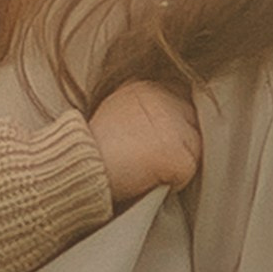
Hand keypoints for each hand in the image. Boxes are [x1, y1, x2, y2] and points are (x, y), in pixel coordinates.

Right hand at [88, 79, 200, 202]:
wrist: (77, 167)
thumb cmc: (90, 150)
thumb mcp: (115, 112)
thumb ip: (142, 110)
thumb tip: (162, 125)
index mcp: (146, 87)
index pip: (180, 103)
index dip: (173, 127)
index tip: (154, 144)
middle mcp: (163, 98)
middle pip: (193, 123)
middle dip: (180, 143)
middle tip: (150, 160)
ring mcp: (173, 125)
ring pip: (195, 148)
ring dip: (177, 164)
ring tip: (146, 170)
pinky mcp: (177, 152)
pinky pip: (188, 172)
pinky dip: (173, 183)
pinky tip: (147, 180)